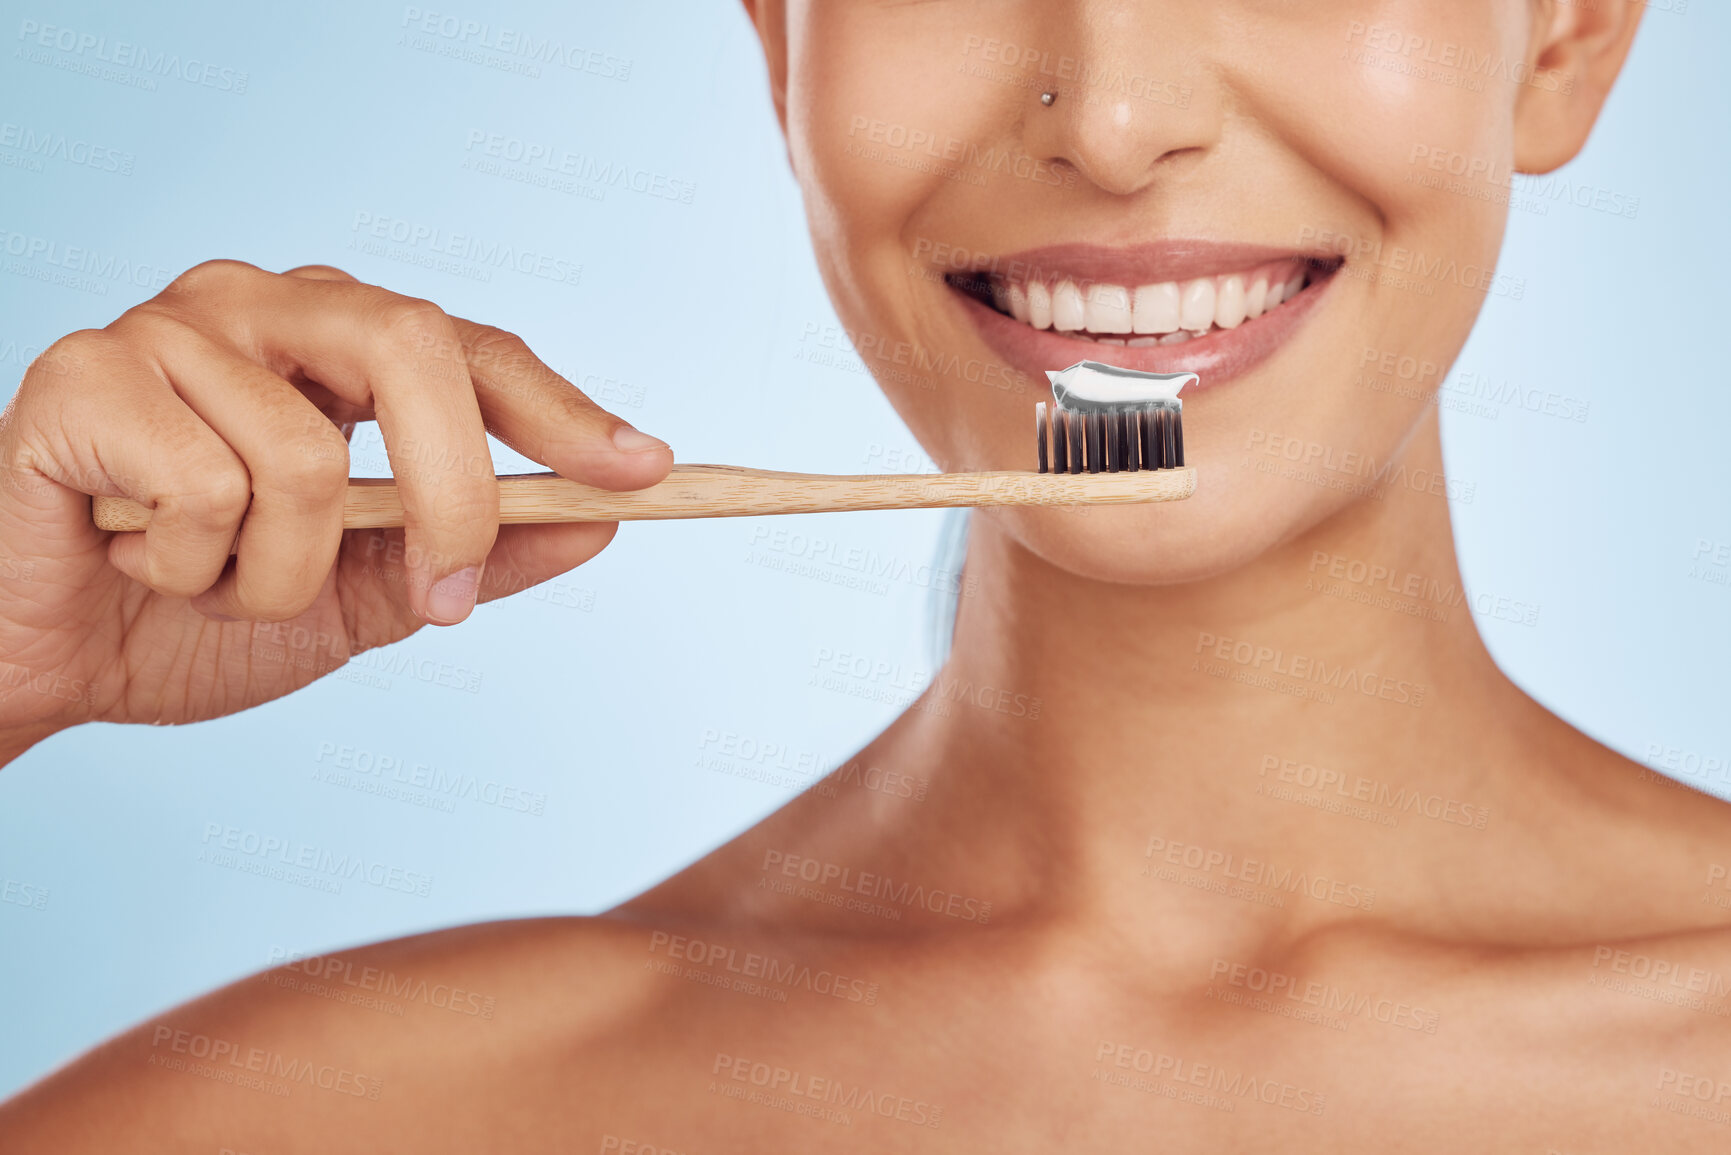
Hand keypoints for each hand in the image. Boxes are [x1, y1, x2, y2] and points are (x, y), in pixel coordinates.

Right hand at [0, 260, 671, 759]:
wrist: (50, 664)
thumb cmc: (198, 613)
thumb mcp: (367, 598)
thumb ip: (477, 557)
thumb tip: (597, 524)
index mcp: (337, 345)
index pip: (473, 348)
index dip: (562, 408)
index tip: (647, 472)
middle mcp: (263, 308)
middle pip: (414, 348)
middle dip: (452, 492)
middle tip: (442, 596)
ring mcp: (171, 326)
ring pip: (303, 458)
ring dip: (279, 575)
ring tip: (211, 580)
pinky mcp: (83, 370)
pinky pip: (203, 489)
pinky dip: (189, 568)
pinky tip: (136, 557)